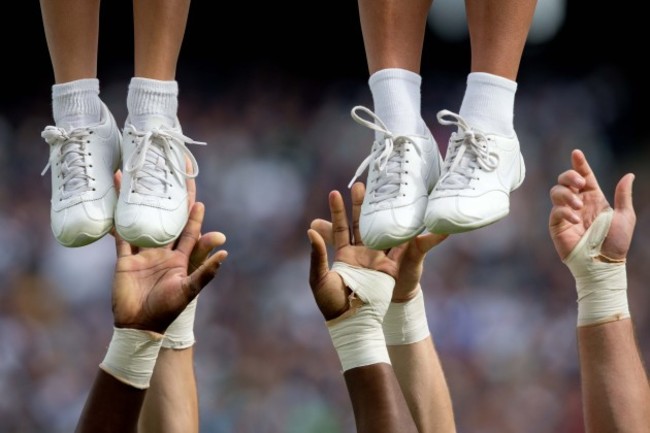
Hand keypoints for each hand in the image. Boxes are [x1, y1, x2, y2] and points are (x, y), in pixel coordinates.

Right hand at [110, 169, 226, 332]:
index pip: (189, 229)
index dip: (193, 211)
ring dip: (138, 203)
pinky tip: (113, 203)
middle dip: (166, 198)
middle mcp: (163, 251)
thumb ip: (205, 272)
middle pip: (166, 219)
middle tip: (166, 175)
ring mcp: (144, 254)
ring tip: (134, 179)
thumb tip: (225, 252)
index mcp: (181, 257)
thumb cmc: (168, 309)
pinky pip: (121, 236)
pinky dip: (117, 221)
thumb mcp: (189, 290)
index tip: (195, 193)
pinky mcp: (125, 259)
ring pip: (142, 222)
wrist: (140, 325)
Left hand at [308, 184, 406, 319]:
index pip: (339, 227)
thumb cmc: (332, 303)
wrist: (354, 321)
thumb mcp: (320, 279)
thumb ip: (317, 255)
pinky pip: (399, 247)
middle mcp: (361, 253)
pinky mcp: (391, 267)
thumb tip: (310, 230)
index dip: (336, 210)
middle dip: (360, 205)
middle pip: (361, 223)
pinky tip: (409, 217)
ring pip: (380, 230)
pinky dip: (406, 234)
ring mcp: (377, 258)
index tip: (334, 192)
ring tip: (384, 193)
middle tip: (361, 185)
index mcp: (343, 254)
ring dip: (382, 213)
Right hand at [549, 149, 635, 260]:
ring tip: (579, 206)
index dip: (580, 164)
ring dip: (566, 195)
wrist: (603, 264)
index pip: (584, 176)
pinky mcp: (556, 225)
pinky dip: (565, 212)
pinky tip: (577, 220)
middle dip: (569, 176)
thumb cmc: (616, 243)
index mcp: (594, 198)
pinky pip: (555, 211)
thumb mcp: (625, 216)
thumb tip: (629, 175)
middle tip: (579, 184)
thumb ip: (624, 196)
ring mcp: (565, 213)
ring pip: (556, 192)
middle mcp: (578, 203)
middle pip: (565, 180)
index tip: (576, 153)